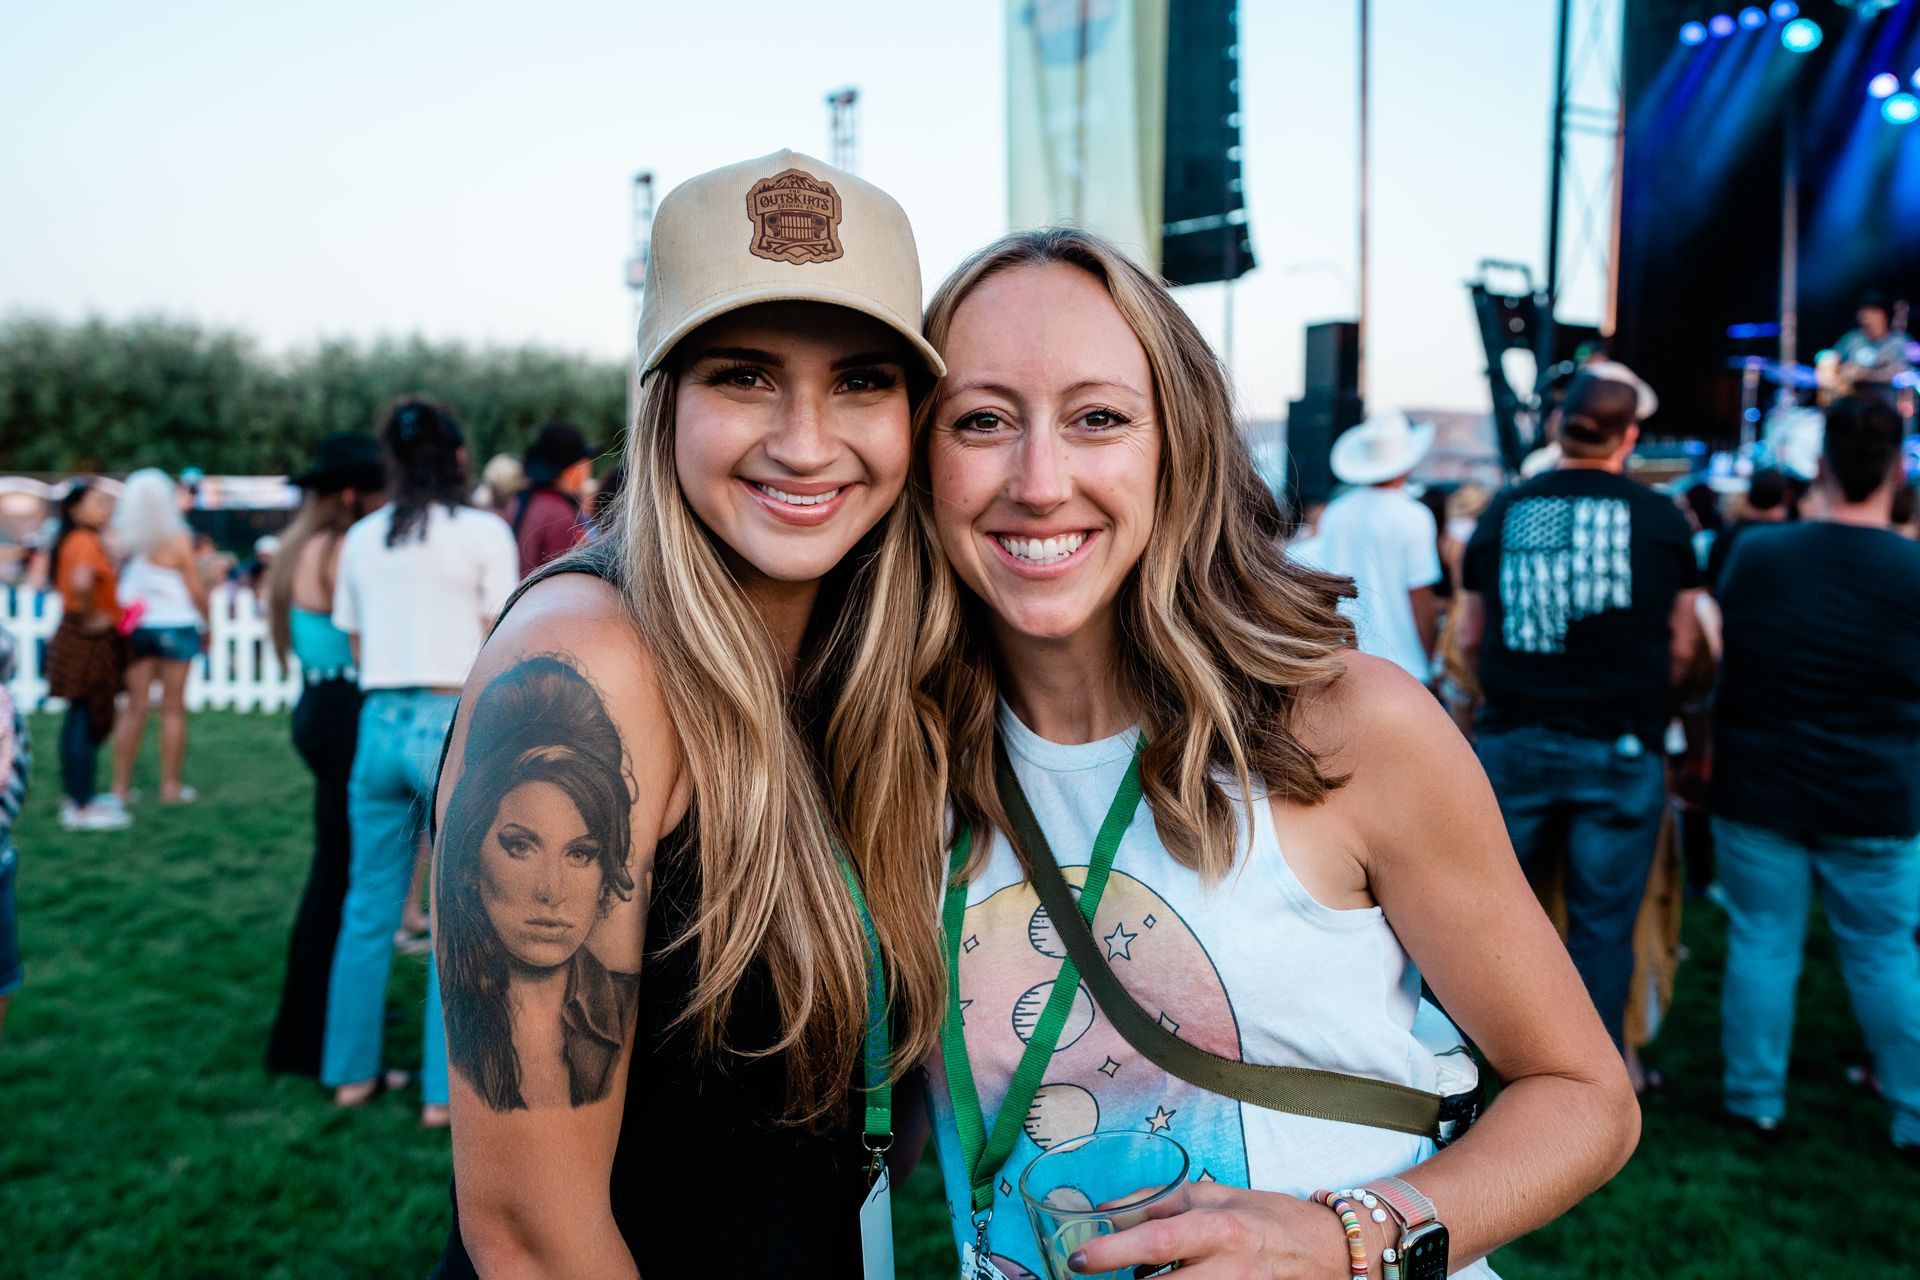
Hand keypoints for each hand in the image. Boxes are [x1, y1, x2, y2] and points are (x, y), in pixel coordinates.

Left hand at [1068, 1184, 1362, 1278]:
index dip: (1113, 1251)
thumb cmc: (1266, 1216)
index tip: (1079, 1257)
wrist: (1328, 1249)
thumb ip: (1162, 1201)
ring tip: (1137, 1277)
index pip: (1157, 1239)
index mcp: (1218, 1227)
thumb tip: (1109, 1211)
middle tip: (1092, 1273)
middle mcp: (1227, 1266)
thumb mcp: (1217, 1195)